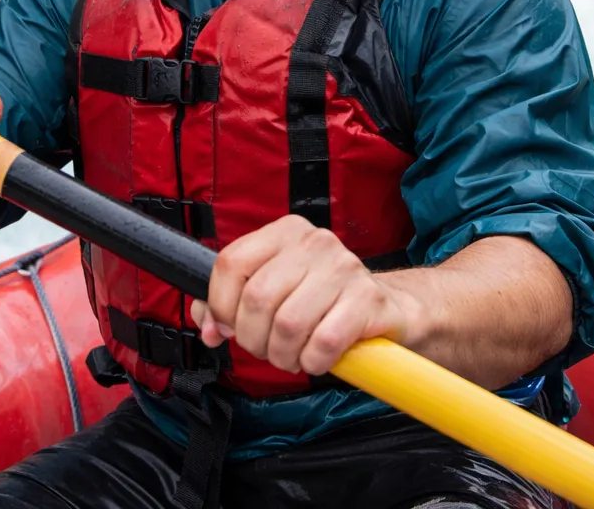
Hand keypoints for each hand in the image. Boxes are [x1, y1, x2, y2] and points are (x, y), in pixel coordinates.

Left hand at [190, 215, 420, 375]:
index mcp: (284, 232)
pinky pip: (323, 343)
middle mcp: (313, 241)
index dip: (221, 304)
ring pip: (288, 324)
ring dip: (283, 355)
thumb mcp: (274, 289)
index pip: (231, 262)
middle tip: (265, 349)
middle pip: (256, 298)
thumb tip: (207, 326)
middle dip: (253, 338)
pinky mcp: (368, 300)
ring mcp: (344, 268)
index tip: (228, 326)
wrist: (385, 308)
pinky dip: (313, 362)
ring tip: (291, 356)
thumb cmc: (320, 300)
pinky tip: (316, 359)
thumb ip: (231, 304)